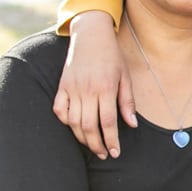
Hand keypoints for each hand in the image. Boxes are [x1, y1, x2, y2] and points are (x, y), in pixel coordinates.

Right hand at [53, 13, 134, 158]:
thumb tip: (132, 125)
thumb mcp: (125, 76)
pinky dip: (65, 122)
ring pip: (73, 122)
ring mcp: (71, 89)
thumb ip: (127, 102)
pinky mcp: (62, 87)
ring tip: (92, 146)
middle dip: (97, 145)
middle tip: (104, 154)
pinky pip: (59, 110)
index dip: (111, 141)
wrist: (90, 35)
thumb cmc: (111, 56)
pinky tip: (75, 128)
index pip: (108, 122)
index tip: (115, 152)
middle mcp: (87, 90)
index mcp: (105, 88)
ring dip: (82, 138)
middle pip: (89, 127)